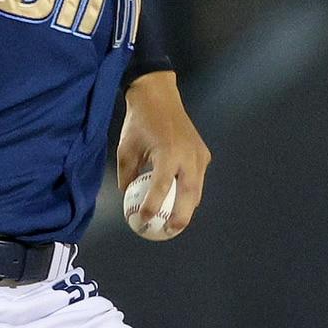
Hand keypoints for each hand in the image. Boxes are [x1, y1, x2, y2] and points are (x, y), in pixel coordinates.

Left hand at [116, 70, 210, 236]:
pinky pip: (198, 177)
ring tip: (174, 222)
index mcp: (168, 152)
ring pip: (197, 188)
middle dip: (180, 216)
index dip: (152, 207)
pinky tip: (178, 202)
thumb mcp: (125, 150)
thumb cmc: (139, 122)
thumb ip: (127, 176)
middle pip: (189, 194)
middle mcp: (188, 155)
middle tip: (168, 231)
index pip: (160, 188)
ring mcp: (199, 154)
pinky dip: (189, 191)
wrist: (159, 96)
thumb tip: (128, 198)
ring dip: (187, 206)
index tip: (142, 220)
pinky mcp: (203, 152)